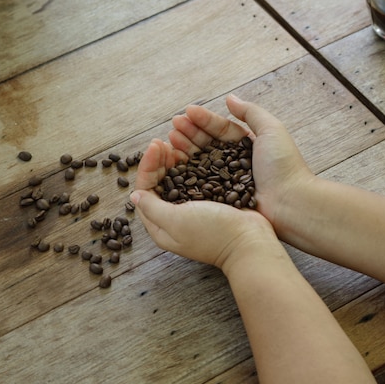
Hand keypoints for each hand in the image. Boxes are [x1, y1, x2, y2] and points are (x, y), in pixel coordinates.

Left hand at [132, 138, 274, 269]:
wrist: (250, 241)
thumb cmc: (212, 233)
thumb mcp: (176, 221)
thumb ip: (152, 208)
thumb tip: (134, 195)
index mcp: (161, 226)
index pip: (145, 190)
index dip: (148, 166)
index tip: (156, 145)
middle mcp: (174, 217)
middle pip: (159, 183)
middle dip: (159, 161)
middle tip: (164, 142)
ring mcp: (193, 210)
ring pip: (176, 179)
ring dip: (174, 160)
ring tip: (176, 143)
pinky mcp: (211, 202)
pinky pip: (195, 179)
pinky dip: (192, 165)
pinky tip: (194, 153)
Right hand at [168, 94, 314, 237]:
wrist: (289, 203)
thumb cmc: (283, 166)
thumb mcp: (271, 130)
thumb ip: (251, 112)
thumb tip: (229, 98)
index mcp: (247, 145)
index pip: (221, 129)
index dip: (203, 119)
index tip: (187, 111)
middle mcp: (235, 163)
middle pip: (207, 143)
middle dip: (189, 132)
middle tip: (174, 125)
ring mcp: (227, 181)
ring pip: (200, 161)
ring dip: (184, 149)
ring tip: (170, 139)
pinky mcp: (220, 198)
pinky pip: (199, 182)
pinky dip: (185, 171)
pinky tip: (174, 162)